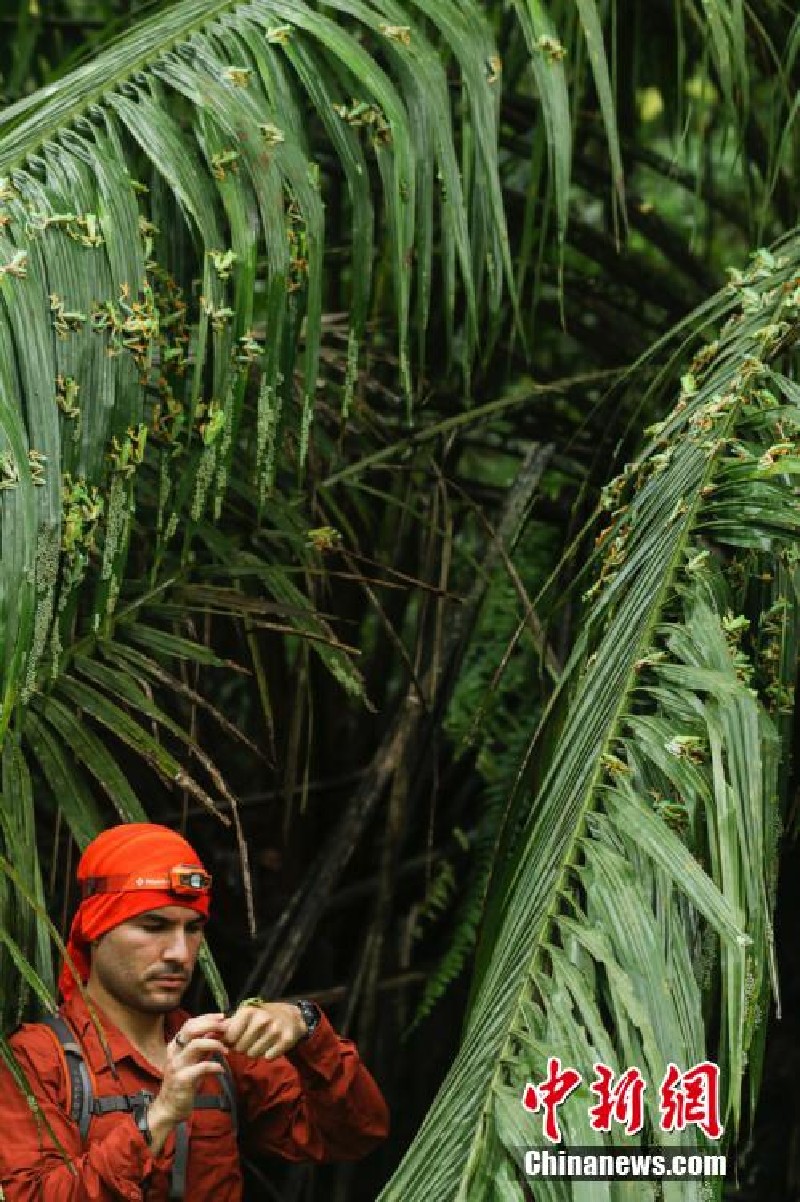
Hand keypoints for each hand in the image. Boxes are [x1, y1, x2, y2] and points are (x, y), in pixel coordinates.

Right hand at [146, 1013, 228, 1151]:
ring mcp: (177, 1066)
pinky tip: (221, 1069)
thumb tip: (216, 1032)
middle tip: (226, 1028)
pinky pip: (201, 1067)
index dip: (207, 1018)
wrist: (169, 1108)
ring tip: (226, 1050)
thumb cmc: (183, 1083)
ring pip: (195, 1045)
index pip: (190, 1024)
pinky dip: (214, 1065)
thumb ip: (202, 1047)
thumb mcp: (192, 1061)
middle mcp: (174, 1053)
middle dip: (211, 1025)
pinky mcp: (182, 1080)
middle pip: (191, 1030)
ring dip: (214, 1044)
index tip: (222, 1017)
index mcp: (176, 1046)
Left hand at [219, 1001, 308, 1059]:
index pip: (230, 1037)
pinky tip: (272, 1045)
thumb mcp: (247, 1014)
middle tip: (252, 1039)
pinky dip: (269, 1054)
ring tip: (262, 1041)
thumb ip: (229, 1025)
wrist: (293, 1016)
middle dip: (244, 1047)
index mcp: (248, 1011)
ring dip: (256, 1051)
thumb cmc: (264, 1016)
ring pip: (253, 1054)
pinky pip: (268, 1057)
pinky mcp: (286, 1040)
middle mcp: (262, 1019)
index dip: (232, 1040)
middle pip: (241, 1048)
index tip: (239, 1036)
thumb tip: (209, 1035)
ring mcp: (275, 1029)